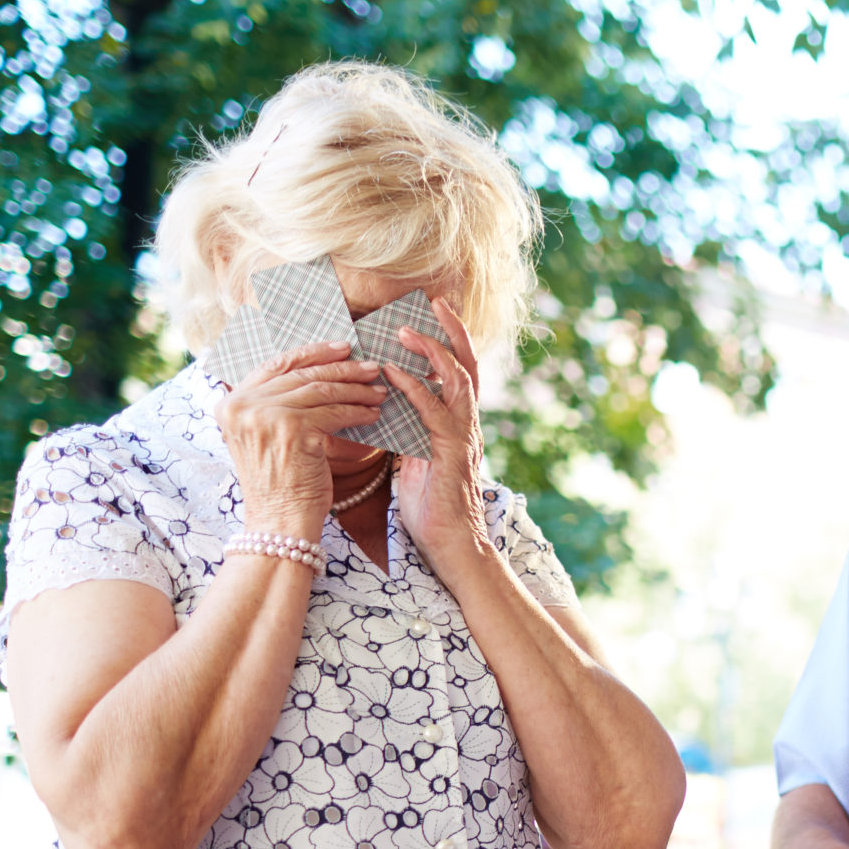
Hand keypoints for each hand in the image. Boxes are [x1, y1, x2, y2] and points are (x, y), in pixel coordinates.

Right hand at [213, 341, 386, 536]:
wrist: (278, 522)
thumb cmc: (279, 485)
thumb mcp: (265, 437)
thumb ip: (274, 405)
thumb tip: (315, 374)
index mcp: (231, 403)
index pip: (276, 364)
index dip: (312, 353)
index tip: (341, 347)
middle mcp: (243, 405)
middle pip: (302, 374)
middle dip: (342, 368)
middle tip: (370, 367)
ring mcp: (266, 416)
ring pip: (322, 391)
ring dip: (356, 389)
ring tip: (378, 391)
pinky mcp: (293, 430)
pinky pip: (335, 412)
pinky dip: (358, 411)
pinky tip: (374, 414)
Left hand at [383, 298, 494, 580]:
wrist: (450, 545)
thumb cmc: (430, 508)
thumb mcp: (414, 459)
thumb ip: (406, 431)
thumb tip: (380, 407)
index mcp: (458, 425)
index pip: (460, 372)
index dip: (451, 341)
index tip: (436, 312)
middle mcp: (467, 424)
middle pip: (468, 365)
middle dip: (452, 332)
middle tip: (434, 303)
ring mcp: (462, 437)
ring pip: (457, 380)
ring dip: (432, 351)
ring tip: (407, 332)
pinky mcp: (450, 452)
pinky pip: (434, 412)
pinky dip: (413, 387)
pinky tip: (391, 372)